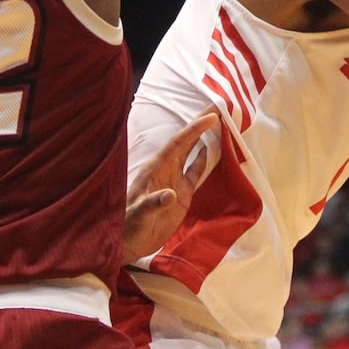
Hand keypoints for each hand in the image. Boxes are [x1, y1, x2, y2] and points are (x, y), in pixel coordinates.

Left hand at [121, 111, 217, 264]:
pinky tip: (213, 149)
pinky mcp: (182, 195)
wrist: (128, 243)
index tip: (211, 116)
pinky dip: (204, 160)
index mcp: (156, 169)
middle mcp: (166, 170)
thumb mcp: (139, 215)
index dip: (194, 129)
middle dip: (201, 124)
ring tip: (220, 122)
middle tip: (220, 106)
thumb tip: (171, 195)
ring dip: (204, 138)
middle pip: (186, 141)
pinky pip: (195, 172)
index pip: (178, 143)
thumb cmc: (129, 226)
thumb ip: (153, 204)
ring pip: (192, 153)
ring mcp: (174, 181)